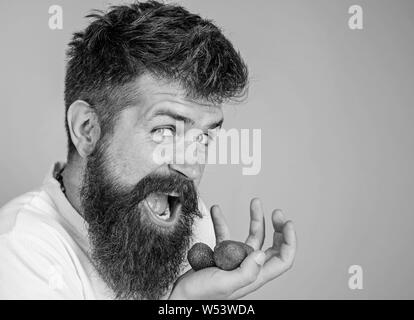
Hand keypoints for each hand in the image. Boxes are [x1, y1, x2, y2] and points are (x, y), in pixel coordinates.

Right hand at [168, 198, 296, 299]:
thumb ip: (245, 271)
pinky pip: (226, 235)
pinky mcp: (222, 255)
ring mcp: (236, 260)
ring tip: (255, 203)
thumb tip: (261, 253)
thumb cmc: (200, 296)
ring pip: (253, 237)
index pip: (283, 259)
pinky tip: (217, 211)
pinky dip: (222, 222)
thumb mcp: (224, 283)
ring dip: (255, 219)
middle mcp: (248, 267)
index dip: (289, 241)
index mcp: (254, 276)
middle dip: (277, 228)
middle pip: (272, 246)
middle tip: (277, 213)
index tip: (287, 223)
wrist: (179, 296)